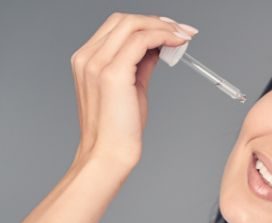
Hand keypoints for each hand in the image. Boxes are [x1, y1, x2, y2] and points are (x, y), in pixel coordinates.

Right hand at [69, 12, 197, 168]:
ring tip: (184, 36)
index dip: (147, 23)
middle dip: (157, 20)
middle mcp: (87, 58)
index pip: (117, 26)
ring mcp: (97, 64)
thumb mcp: (131, 87)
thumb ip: (140, 63)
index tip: (171, 29)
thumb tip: (157, 46)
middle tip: (183, 31)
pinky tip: (177, 43)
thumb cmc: (119, 128)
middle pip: (124, 20)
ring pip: (133, 24)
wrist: (109, 154)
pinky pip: (142, 40)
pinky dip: (163, 36)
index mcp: (87, 60)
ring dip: (163, 26)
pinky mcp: (112, 73)